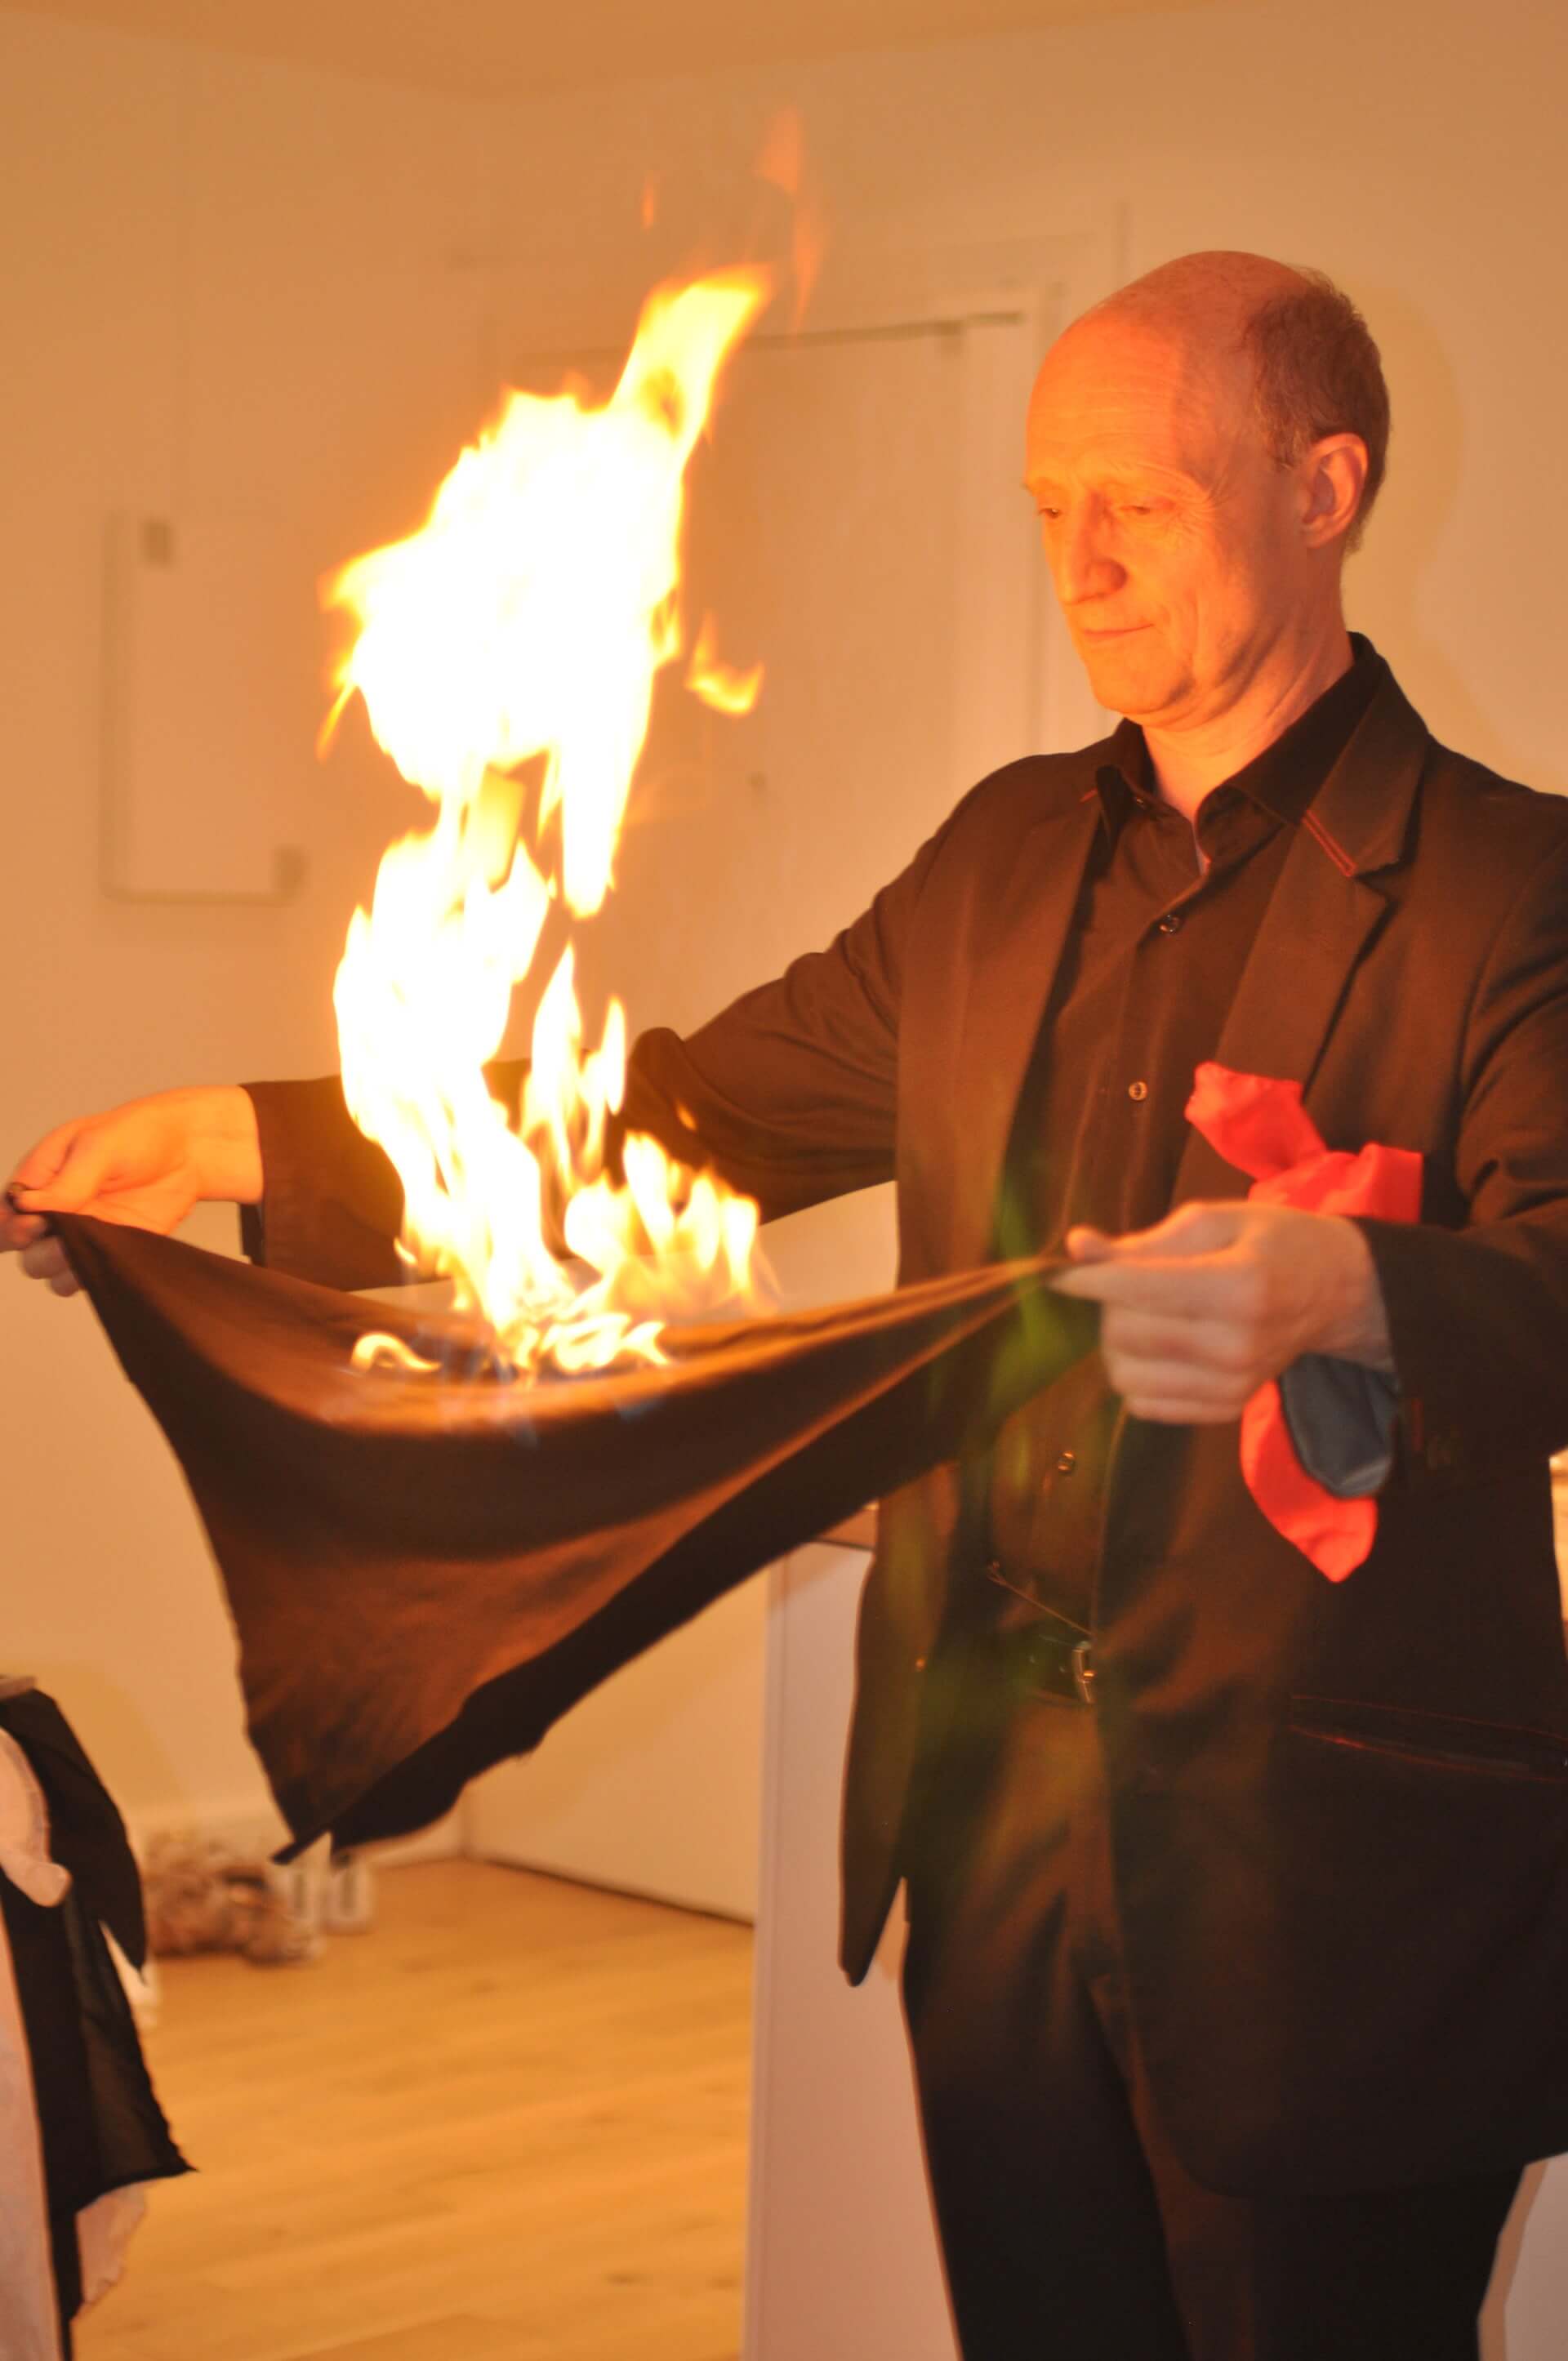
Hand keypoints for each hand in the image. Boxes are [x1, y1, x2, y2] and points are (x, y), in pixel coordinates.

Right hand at [2, 1087, 262, 1298]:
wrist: (187, 1152)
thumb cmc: (138, 1136)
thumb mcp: (99, 1148)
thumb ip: (66, 1182)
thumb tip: (26, 1205)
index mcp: (39, 1179)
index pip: (6, 1214)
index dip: (14, 1225)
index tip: (38, 1222)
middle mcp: (52, 1210)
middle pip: (21, 1248)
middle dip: (39, 1247)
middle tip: (70, 1230)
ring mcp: (78, 1233)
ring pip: (46, 1268)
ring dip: (63, 1264)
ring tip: (93, 1239)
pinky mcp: (105, 1250)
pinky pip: (79, 1278)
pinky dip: (87, 1275)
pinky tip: (108, 1253)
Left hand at [1050, 1199, 1392, 1423]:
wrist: (1335, 1291)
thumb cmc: (1273, 1242)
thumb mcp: (1215, 1220)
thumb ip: (1144, 1240)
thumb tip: (1078, 1247)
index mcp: (1237, 1287)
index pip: (1137, 1289)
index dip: (1087, 1280)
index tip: (1059, 1273)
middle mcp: (1236, 1345)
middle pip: (1124, 1335)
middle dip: (1108, 1306)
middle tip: (1127, 1284)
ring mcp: (1233, 1385)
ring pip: (1126, 1377)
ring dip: (1117, 1344)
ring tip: (1144, 1316)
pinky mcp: (1226, 1410)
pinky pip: (1145, 1406)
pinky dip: (1137, 1376)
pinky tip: (1159, 1348)